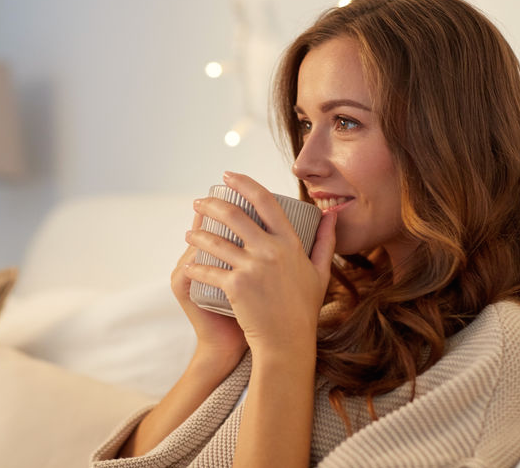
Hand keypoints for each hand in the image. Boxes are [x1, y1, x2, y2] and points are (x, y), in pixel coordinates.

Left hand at [184, 172, 336, 359]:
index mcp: (290, 243)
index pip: (266, 201)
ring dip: (197, 234)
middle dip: (211, 204)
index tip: (227, 176)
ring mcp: (252, 267)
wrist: (288, 343)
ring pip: (215, 240)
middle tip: (198, 204)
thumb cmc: (303, 309)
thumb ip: (326, 241)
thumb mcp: (321, 272)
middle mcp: (271, 250)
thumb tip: (332, 214)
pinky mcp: (236, 286)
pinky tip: (188, 264)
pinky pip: (208, 270)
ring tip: (189, 233)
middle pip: (234, 214)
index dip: (244, 183)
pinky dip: (195, 267)